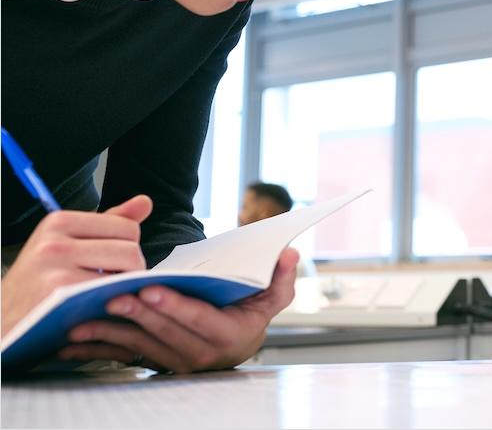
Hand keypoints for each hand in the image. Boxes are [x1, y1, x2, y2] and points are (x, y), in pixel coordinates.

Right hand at [1, 196, 150, 337]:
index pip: (127, 227)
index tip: (110, 263)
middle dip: (130, 271)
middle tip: (111, 283)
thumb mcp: (66, 244)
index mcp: (59, 221)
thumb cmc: (37, 284)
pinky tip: (96, 309)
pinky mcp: (61, 295)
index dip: (127, 248)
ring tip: (102, 295)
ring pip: (126, 273)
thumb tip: (145, 202)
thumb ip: (108, 224)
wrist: (3, 322)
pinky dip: (112, 304)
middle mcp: (55, 241)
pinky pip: (111, 295)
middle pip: (131, 250)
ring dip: (123, 288)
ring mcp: (56, 268)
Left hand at [56, 248, 299, 373]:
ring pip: (142, 346)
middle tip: (116, 295)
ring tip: (87, 318)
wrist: (236, 345)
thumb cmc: (250, 314)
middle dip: (139, 315)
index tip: (152, 289)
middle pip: (166, 333)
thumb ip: (282, 278)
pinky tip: (77, 341)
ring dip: (114, 332)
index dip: (175, 306)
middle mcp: (202, 355)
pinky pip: (127, 355)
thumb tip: (289, 255)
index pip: (199, 319)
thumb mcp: (272, 298)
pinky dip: (101, 348)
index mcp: (230, 336)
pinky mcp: (157, 362)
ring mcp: (177, 362)